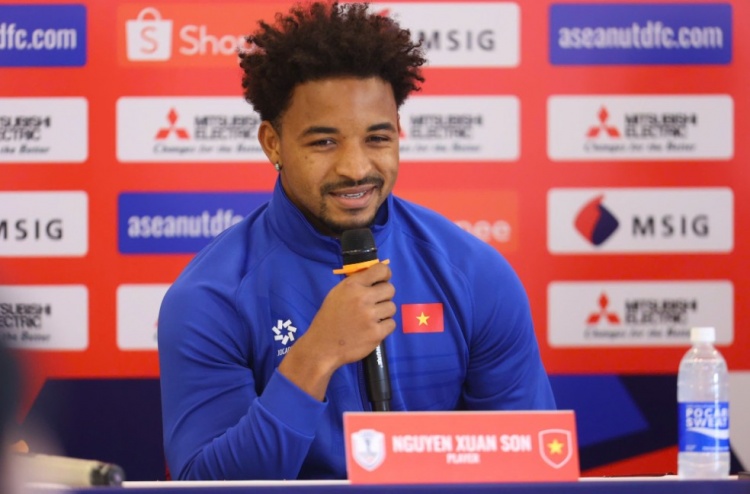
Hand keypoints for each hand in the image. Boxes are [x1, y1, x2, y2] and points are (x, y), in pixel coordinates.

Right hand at [278, 262, 395, 399]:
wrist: (322, 347)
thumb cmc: (329, 318)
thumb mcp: (337, 293)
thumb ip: (356, 284)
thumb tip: (377, 276)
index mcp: (352, 285)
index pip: (381, 270)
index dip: (385, 274)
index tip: (383, 280)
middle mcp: (363, 298)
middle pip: (390, 289)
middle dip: (384, 296)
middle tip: (374, 304)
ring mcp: (370, 316)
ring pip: (392, 307)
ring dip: (384, 313)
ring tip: (371, 318)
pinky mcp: (376, 333)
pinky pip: (391, 324)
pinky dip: (384, 327)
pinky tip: (372, 329)